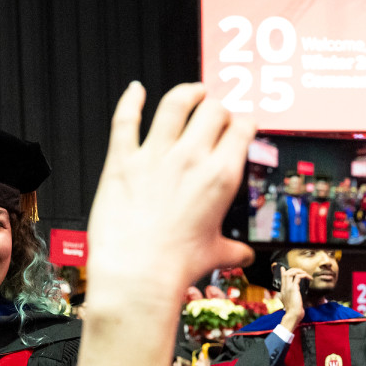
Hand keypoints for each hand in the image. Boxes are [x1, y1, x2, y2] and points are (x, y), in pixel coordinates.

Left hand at [71, 83, 254, 365]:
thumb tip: (241, 255)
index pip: (241, 129)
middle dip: (218, 108)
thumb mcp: (213, 255)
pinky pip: (125, 120)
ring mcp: (154, 156)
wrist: (137, 274)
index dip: (243, 123)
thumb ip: (230, 250)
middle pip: (213, 110)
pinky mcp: (122, 161)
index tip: (241, 125)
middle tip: (216, 112)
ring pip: (175, 104)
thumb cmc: (174, 267)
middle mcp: (190, 158)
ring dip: (187, 93)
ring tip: (192, 92)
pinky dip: (130, 100)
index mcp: (220, 176)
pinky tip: (134, 90)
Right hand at [277, 266, 307, 321]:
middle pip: (286, 273)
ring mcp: (288, 287)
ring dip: (299, 271)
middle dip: (294, 270)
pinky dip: (304, 275)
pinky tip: (309, 278)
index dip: (284, 272)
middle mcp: (285, 288)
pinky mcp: (294, 288)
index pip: (282, 278)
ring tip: (306, 274)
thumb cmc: (294, 311)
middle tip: (302, 271)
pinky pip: (298, 277)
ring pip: (291, 273)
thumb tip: (297, 298)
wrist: (293, 315)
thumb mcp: (292, 303)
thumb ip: (293, 299)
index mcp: (283, 291)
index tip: (284, 268)